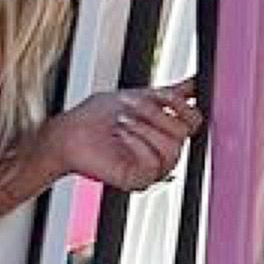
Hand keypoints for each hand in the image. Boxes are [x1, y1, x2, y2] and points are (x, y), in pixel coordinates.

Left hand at [55, 83, 199, 193]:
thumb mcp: (138, 96)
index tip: (160, 94)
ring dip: (143, 126)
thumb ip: (169, 93)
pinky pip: (154, 163)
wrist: (67, 134)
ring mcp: (152, 168)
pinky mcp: (139, 180)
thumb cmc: (94, 118)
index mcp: (164, 133)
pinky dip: (136, 144)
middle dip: (154, 112)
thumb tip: (196, 83)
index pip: (194, 120)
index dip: (179, 104)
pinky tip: (121, 136)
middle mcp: (162, 151)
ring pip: (173, 147)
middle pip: (184, 131)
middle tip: (130, 106)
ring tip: (121, 121)